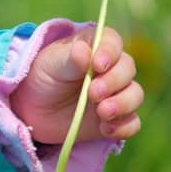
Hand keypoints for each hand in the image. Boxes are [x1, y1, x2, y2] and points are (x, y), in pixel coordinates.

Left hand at [8, 26, 142, 144]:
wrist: (35, 109)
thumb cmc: (45, 76)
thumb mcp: (50, 64)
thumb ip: (69, 59)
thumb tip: (85, 52)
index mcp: (96, 46)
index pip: (112, 42)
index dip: (109, 52)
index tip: (97, 65)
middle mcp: (112, 67)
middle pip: (127, 68)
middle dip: (114, 81)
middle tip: (93, 93)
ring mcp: (116, 93)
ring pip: (135, 94)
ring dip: (123, 104)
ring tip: (102, 113)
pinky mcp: (117, 118)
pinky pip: (132, 123)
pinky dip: (124, 127)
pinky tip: (105, 129)